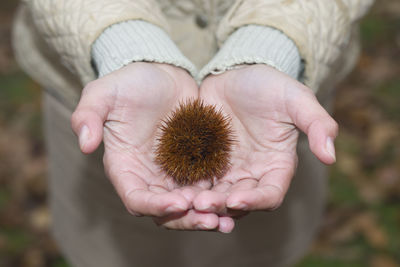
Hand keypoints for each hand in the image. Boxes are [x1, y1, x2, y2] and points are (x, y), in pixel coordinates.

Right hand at [71, 63, 233, 232]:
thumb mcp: (104, 92)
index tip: (179, 203)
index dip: (154, 206)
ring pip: (189, 205)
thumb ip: (87, 115)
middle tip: (212, 220)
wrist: (160, 73)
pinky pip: (207, 187)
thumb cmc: (129, 83)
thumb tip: (84, 145)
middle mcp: (148, 176)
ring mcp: (173, 173)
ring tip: (228, 218)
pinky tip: (238, 198)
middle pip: (165, 211)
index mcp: (125, 167)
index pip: (136, 198)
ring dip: (206, 214)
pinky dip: (218, 196)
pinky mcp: (195, 164)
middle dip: (187, 219)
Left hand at [193, 64, 337, 214]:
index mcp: (277, 165)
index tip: (236, 199)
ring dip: (202, 204)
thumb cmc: (270, 85)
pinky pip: (196, 181)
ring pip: (216, 196)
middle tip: (201, 204)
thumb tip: (331, 157)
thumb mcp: (296, 99)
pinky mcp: (205, 162)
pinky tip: (173, 191)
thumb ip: (318, 124)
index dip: (255, 200)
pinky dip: (187, 189)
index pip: (270, 194)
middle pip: (239, 201)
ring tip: (185, 202)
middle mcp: (252, 174)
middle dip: (222, 206)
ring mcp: (227, 170)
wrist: (238, 73)